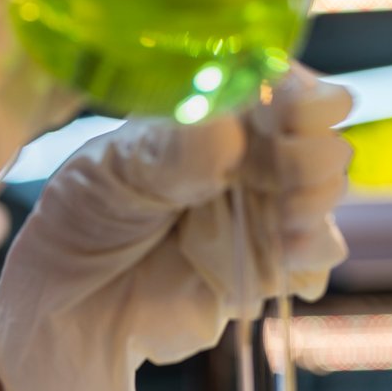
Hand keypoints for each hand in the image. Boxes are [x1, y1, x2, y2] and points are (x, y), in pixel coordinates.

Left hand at [0, 69, 353, 390]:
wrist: (70, 308)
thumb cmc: (85, 216)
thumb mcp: (117, 173)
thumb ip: (174, 156)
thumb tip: (227, 129)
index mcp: (210, 109)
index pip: (272, 82)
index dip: (299, 92)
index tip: (306, 110)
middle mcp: (244, 151)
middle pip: (311, 134)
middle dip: (313, 152)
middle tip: (293, 177)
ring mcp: (260, 206)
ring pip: (322, 190)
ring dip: (318, 201)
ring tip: (288, 223)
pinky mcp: (266, 262)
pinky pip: (313, 254)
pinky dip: (312, 255)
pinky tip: (289, 260)